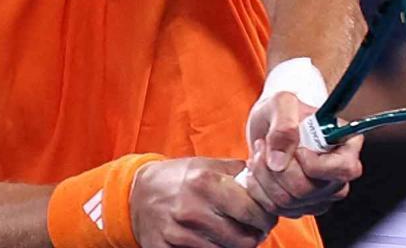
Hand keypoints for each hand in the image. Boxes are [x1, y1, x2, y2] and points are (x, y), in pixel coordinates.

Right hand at [130, 157, 276, 247]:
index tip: (268, 216)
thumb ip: (239, 171)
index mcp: (204, 181)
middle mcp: (191, 208)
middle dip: (256, 236)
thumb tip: (269, 177)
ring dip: (238, 246)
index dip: (266, 216)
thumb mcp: (206, 165)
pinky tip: (217, 242)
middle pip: (244, 238)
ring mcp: (178, 232)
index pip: (252, 210)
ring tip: (237, 235)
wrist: (136, 194)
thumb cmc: (178, 178)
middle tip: (257, 230)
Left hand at [244, 92, 362, 216]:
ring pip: (287, 201)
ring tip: (260, 153)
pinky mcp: (301, 207)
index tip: (297, 147)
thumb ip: (284, 125)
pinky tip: (258, 169)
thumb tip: (279, 162)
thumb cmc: (282, 110)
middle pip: (308, 190)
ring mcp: (321, 196)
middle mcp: (338, 176)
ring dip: (264, 176)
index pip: (344, 170)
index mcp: (347, 147)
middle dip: (277, 168)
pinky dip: (258, 188)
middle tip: (265, 144)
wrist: (269, 124)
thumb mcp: (282, 103)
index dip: (314, 164)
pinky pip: (275, 209)